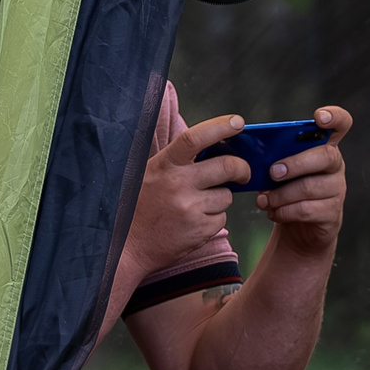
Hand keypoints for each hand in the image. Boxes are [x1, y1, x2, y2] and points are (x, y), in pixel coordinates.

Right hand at [126, 114, 249, 273]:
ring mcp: (190, 209)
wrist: (126, 247)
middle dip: (242, 169)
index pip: (196, 137)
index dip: (221, 127)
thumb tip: (213, 147)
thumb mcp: (149, 174)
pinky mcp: (200, 231)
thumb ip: (176, 161)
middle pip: (228, 166)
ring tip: (197, 204)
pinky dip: (213, 219)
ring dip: (220, 198)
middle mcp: (178, 184)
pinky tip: (193, 222)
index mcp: (164, 164)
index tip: (239, 123)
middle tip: (242, 173)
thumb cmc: (137, 206)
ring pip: (226, 196)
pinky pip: (221, 219)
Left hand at [255, 105, 350, 251]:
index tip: (318, 117)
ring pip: (310, 187)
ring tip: (264, 200)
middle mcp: (335, 166)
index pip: (341, 124)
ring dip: (281, 194)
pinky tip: (273, 212)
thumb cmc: (287, 190)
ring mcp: (337, 190)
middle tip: (272, 173)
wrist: (299, 228)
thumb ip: (275, 157)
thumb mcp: (281, 169)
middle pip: (325, 156)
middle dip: (295, 164)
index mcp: (324, 146)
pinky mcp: (333, 213)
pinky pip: (306, 210)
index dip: (334, 118)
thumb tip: (256, 155)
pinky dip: (284, 211)